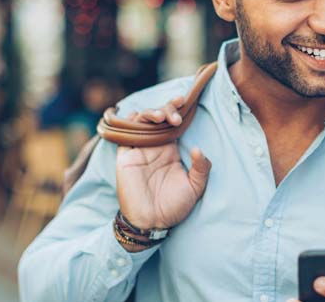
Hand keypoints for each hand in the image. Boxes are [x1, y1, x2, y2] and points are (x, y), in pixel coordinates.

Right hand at [116, 95, 210, 231]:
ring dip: (150, 113)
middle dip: (166, 109)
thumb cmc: (175, 207)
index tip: (184, 102)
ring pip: (141, 121)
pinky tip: (137, 117)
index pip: (173, 122)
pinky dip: (128, 122)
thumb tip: (197, 149)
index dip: (177, 109)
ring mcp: (139, 150)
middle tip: (175, 117)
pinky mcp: (125, 157)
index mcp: (171, 149)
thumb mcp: (196, 187)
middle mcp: (155, 146)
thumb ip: (201, 168)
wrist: (153, 223)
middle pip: (158, 117)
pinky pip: (123, 135)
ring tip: (161, 117)